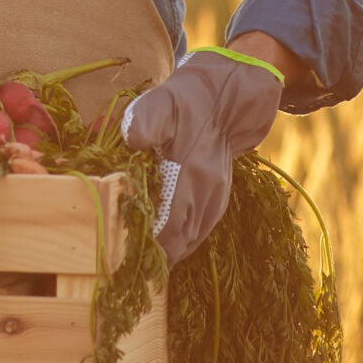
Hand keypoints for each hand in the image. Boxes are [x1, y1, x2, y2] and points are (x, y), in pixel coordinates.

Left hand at [121, 40, 287, 265]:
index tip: (128, 261)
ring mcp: (217, 190)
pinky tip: (173, 248)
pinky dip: (187, 239)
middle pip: (182, 236)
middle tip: (132, 275)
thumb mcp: (164, 97)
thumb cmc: (193, 94)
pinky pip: (204, 223)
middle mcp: (208, 187)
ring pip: (195, 233)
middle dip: (159, 257)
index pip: (170, 222)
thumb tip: (132, 139)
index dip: (151, 245)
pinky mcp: (220, 188)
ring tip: (149, 270)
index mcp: (192, 170)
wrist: (234, 88)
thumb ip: (147, 119)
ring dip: (174, 252)